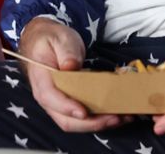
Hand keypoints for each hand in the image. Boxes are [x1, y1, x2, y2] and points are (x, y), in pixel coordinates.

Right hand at [19, 17, 127, 132]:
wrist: (44, 41)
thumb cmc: (51, 39)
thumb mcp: (59, 39)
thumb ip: (66, 52)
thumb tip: (71, 67)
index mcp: (41, 79)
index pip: (50, 98)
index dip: (67, 108)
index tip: (84, 112)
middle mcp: (47, 97)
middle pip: (65, 119)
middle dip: (91, 123)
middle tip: (115, 117)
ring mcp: (58, 104)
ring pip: (76, 123)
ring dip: (100, 124)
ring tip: (122, 117)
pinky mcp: (69, 104)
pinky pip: (83, 118)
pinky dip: (100, 119)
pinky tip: (118, 114)